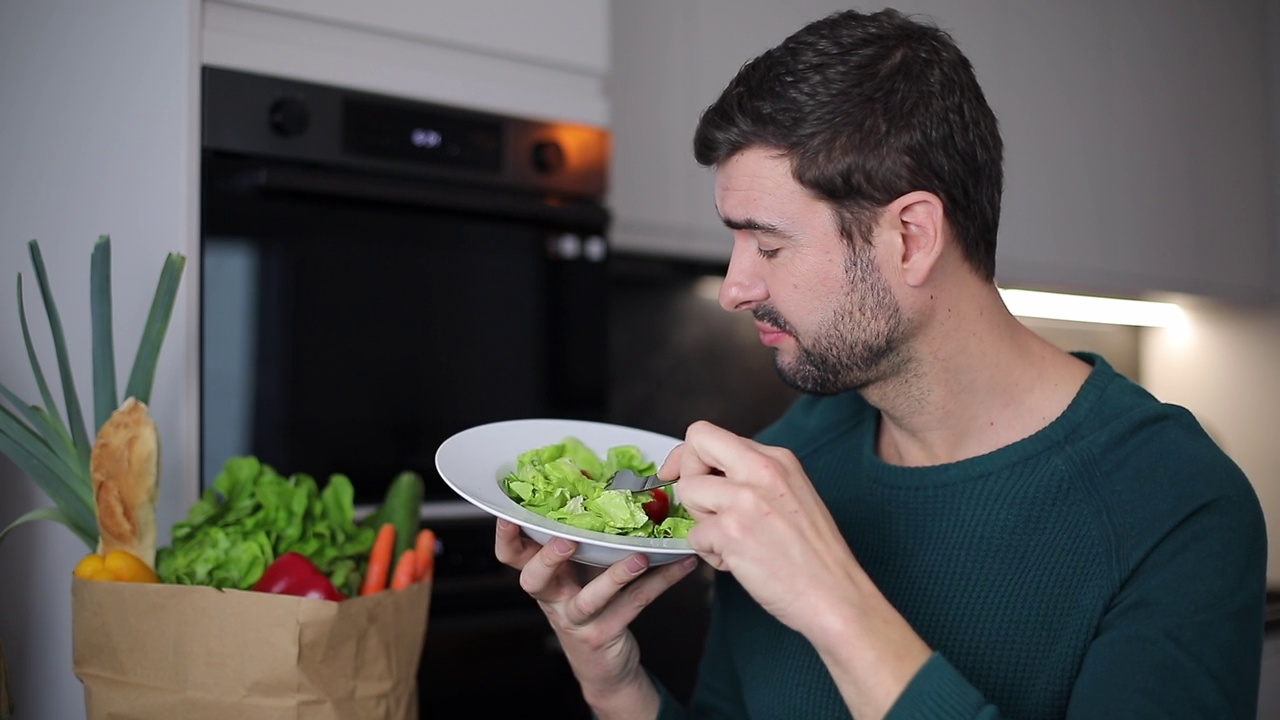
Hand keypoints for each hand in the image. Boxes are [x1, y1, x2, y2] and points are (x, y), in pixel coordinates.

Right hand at [494, 518, 699, 717]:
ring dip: (616, 575)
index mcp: (543, 576)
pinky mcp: (604, 634)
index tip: (509, 510)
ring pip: (589, 599)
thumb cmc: (591, 604)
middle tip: (567, 540)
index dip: (506, 535)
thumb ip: (584, 538)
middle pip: (534, 579)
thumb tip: (609, 484)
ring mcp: (576, 619)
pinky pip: (633, 605)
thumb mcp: (579, 571)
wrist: (605, 665)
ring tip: (640, 556)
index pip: (511, 555)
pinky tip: (681, 564)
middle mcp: (553, 598)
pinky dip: (661, 581)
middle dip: (548, 558)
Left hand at [669, 421, 930, 717]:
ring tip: (732, 542)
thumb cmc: (816, 556)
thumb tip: (711, 474)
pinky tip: (739, 562)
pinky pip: (694, 535)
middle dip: (686, 476)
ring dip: (701, 521)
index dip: (689, 454)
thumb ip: (754, 477)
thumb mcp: (793, 494)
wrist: (834, 594)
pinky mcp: (730, 530)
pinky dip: (710, 554)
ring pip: (688, 492)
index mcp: (778, 459)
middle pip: (695, 445)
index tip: (681, 473)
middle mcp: (761, 470)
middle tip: (703, 508)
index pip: (711, 435)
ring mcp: (744, 498)